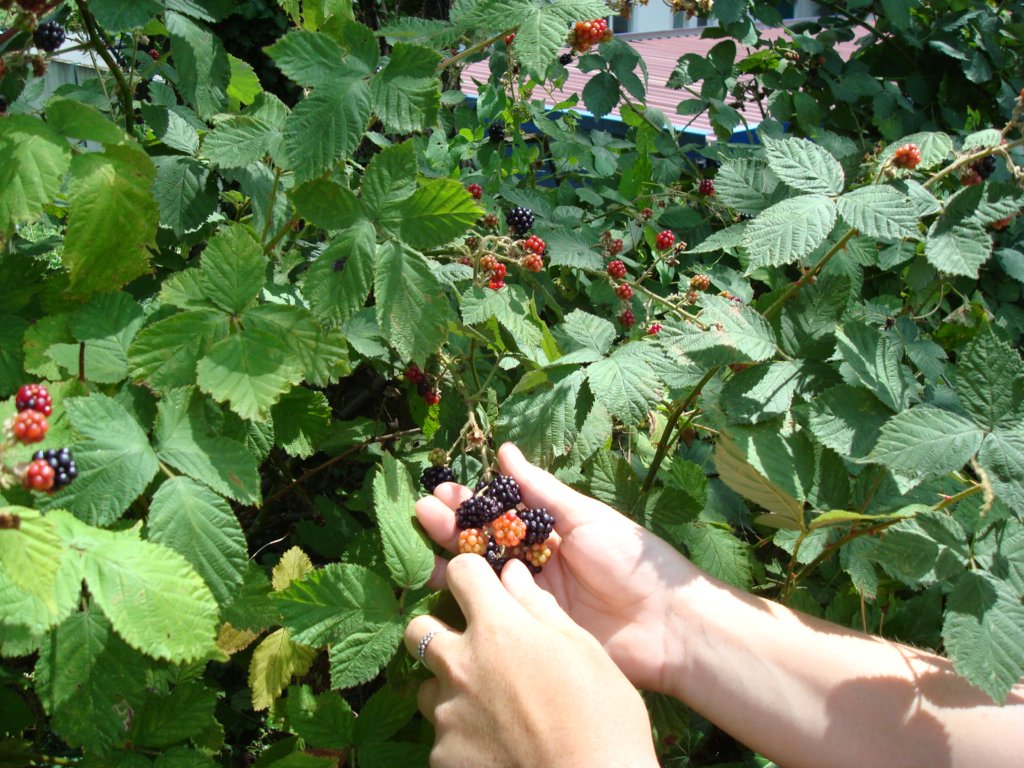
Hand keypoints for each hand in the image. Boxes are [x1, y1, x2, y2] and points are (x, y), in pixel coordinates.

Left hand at [404, 553, 657, 767]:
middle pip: (419, 629)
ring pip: (428, 687)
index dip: (473, 575)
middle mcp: (461, 664)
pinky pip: (442, 737)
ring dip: (450, 689)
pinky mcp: (443, 757)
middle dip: (437, 630)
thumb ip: (539, 608)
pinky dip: (463, 738)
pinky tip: (497, 747)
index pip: (461, 572)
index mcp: (497, 627)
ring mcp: (448, 713)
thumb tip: (514, 574)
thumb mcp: (583, 649)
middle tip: (471, 649)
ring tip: (490, 708)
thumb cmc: (602, 717)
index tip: (484, 587)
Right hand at [416, 442, 699, 692]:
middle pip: (485, 543)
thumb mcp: (585, 517)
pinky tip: (440, 586)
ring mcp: (530, 600)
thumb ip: (543, 490)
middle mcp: (536, 564)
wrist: (667, 624)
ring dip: (451, 559)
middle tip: (422, 511)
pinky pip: (493, 613)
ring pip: (482, 576)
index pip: (502, 514)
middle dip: (453, 526)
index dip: (472, 502)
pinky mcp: (530, 633)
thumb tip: (505, 450)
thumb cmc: (630, 560)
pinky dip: (466, 600)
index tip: (442, 490)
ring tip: (422, 542)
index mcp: (550, 533)